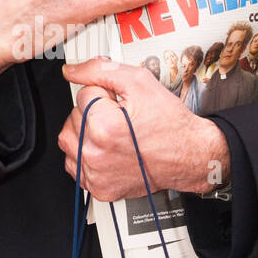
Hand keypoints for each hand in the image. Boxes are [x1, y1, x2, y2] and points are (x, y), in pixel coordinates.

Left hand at [58, 58, 230, 199]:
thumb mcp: (139, 82)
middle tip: (120, 117)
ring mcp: (96, 174)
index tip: (121, 103)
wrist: (189, 155)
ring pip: (68, 139)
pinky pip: (74, 165)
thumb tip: (71, 71)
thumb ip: (100, 70)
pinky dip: (85, 155)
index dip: (104, 93)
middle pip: (74, 115)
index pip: (83, 94)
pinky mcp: (99, 188)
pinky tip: (106, 150)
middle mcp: (96, 153)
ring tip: (110, 131)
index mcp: (103, 125)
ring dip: (84, 131)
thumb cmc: (169, 122)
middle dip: (94, 111)